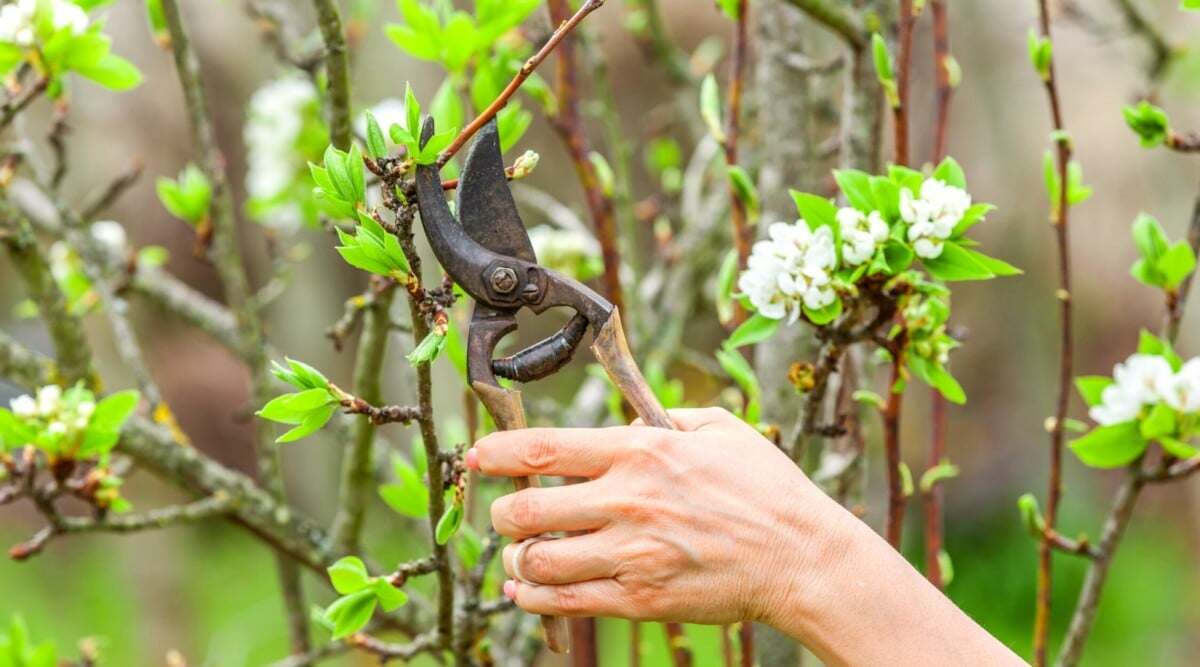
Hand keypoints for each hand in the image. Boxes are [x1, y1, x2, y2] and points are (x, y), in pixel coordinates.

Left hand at [468, 407, 846, 626]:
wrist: (801, 558)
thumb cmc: (766, 489)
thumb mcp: (720, 429)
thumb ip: (662, 421)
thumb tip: (619, 429)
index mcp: (641, 453)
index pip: (544, 449)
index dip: (496, 453)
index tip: (476, 456)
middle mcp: (628, 502)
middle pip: (526, 510)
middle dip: (501, 512)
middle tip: (506, 511)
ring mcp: (631, 555)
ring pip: (537, 561)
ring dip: (517, 557)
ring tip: (522, 552)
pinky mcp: (640, 599)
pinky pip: (565, 603)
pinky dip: (533, 597)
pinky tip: (528, 588)